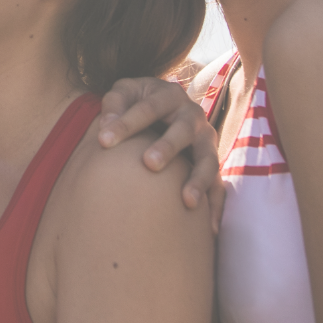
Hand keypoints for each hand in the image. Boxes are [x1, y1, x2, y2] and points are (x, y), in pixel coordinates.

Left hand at [98, 76, 223, 230]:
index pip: (148, 108)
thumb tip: (105, 127)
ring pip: (207, 160)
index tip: (103, 141)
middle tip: (149, 164)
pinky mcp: (211, 164)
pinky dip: (216, 207)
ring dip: (198, 180)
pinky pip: (219, 187)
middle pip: (183, 131)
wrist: (164, 106)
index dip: (125, 123)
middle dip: (167, 147)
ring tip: (187, 202)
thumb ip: (114, 104)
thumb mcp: (125, 92)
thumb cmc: (137, 101)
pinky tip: (211, 230)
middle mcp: (193, 116)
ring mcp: (206, 141)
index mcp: (170, 95)